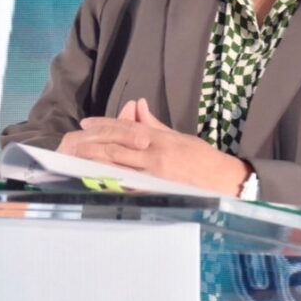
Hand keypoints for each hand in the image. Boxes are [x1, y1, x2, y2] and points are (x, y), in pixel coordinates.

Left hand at [57, 98, 250, 196]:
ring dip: (95, 162)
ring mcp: (155, 176)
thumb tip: (138, 107)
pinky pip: (129, 188)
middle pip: (117, 147)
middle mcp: (156, 155)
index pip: (127, 128)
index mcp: (161, 139)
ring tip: (76, 158)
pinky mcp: (156, 194)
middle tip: (74, 140)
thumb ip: (155, 124)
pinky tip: (95, 182)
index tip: (87, 123)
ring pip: (118, 166)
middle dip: (93, 143)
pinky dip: (111, 184)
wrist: (226, 182)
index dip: (105, 125)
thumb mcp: (180, 136)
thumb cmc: (204, 159)